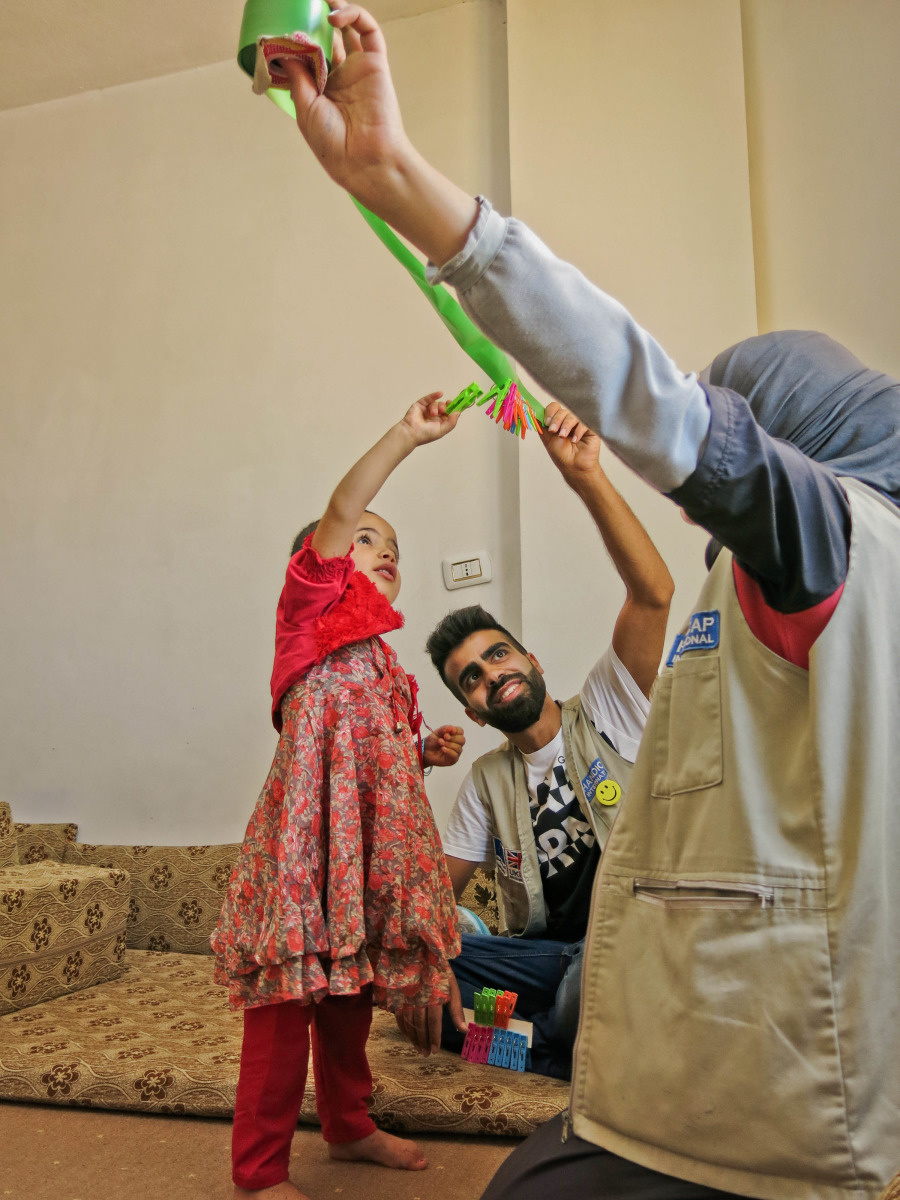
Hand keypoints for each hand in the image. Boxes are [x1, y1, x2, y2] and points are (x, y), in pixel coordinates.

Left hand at [284, 4, 409, 203]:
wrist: (364, 159)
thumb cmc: (334, 144)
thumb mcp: (305, 108)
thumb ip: (297, 75)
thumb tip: (284, 46)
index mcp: (321, 91)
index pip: (308, 56)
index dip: (297, 40)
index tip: (282, 30)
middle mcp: (340, 77)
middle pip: (327, 39)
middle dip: (314, 21)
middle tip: (300, 6)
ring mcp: (358, 69)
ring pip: (348, 30)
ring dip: (334, 10)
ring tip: (319, 0)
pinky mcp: (376, 64)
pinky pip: (368, 31)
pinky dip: (353, 16)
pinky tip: (334, 16)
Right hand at [394, 973, 466, 1054]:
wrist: (417, 951)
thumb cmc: (438, 969)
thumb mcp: (451, 985)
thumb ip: (456, 1009)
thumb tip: (464, 1030)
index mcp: (433, 995)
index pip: (433, 1022)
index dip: (434, 1037)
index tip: (435, 1050)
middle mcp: (418, 997)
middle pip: (419, 1025)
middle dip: (423, 1041)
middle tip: (426, 1054)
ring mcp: (405, 997)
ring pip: (408, 1022)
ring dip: (413, 1038)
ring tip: (418, 1049)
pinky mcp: (396, 996)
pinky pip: (398, 1016)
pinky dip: (403, 1028)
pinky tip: (408, 1036)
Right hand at [400, 392, 459, 446]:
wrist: (411, 433)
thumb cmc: (425, 434)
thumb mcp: (442, 430)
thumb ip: (451, 422)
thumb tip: (458, 412)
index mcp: (441, 422)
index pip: (451, 413)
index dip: (456, 407)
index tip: (462, 401)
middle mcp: (435, 416)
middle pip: (445, 406)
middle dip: (446, 407)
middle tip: (444, 410)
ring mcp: (427, 409)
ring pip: (437, 403)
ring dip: (436, 407)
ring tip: (433, 414)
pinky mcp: (421, 404)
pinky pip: (429, 398)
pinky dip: (434, 395)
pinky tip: (439, 394)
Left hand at [423, 725, 464, 767]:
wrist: (425, 751)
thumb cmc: (432, 741)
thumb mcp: (437, 732)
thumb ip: (444, 729)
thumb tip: (452, 728)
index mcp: (454, 735)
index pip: (461, 731)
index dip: (456, 730)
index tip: (448, 731)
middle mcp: (457, 743)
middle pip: (462, 740)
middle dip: (453, 738)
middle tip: (444, 737)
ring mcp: (456, 752)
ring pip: (459, 748)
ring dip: (449, 744)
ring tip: (440, 742)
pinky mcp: (453, 759)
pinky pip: (455, 755)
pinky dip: (449, 751)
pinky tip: (442, 749)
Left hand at [541, 400, 602, 481]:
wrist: (574, 467)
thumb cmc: (561, 455)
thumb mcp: (547, 439)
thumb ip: (541, 425)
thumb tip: (533, 412)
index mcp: (558, 421)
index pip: (554, 407)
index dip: (550, 412)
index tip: (546, 422)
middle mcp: (569, 420)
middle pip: (562, 410)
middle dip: (556, 420)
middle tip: (553, 430)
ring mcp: (580, 423)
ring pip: (573, 415)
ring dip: (566, 425)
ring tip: (563, 436)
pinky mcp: (591, 427)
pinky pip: (584, 422)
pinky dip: (578, 431)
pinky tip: (575, 440)